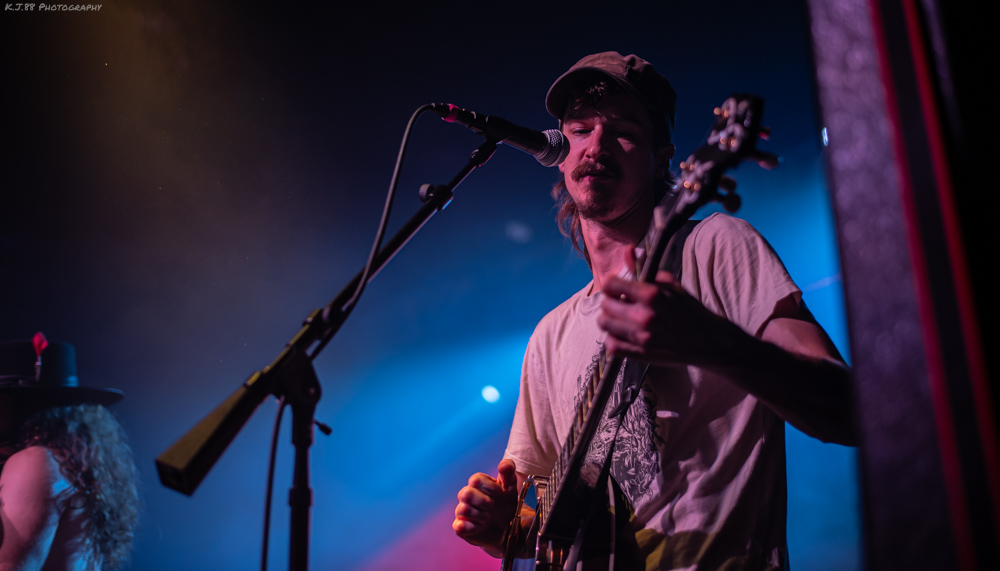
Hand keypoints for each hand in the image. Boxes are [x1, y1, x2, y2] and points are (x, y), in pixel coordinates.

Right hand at [452, 459, 519, 554]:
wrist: (506, 527)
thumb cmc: (505, 504)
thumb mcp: (510, 487)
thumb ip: (508, 472)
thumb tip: (503, 465)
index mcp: (477, 484)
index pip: (476, 479)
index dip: (489, 486)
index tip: (500, 492)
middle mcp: (467, 495)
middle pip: (466, 493)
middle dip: (483, 501)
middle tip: (493, 506)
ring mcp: (462, 511)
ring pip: (463, 510)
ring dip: (480, 515)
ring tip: (488, 518)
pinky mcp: (461, 527)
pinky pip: (459, 526)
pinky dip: (472, 527)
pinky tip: (480, 526)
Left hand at [598, 270, 741, 367]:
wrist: (708, 341)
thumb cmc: (689, 310)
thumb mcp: (670, 284)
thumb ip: (645, 268)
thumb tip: (627, 250)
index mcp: (651, 295)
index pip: (610, 285)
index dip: (612, 284)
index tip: (617, 287)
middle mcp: (643, 316)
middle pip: (605, 304)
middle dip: (612, 300)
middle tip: (622, 302)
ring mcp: (641, 337)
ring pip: (604, 324)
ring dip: (610, 319)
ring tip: (621, 318)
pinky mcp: (641, 354)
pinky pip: (612, 345)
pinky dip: (613, 338)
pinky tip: (623, 334)